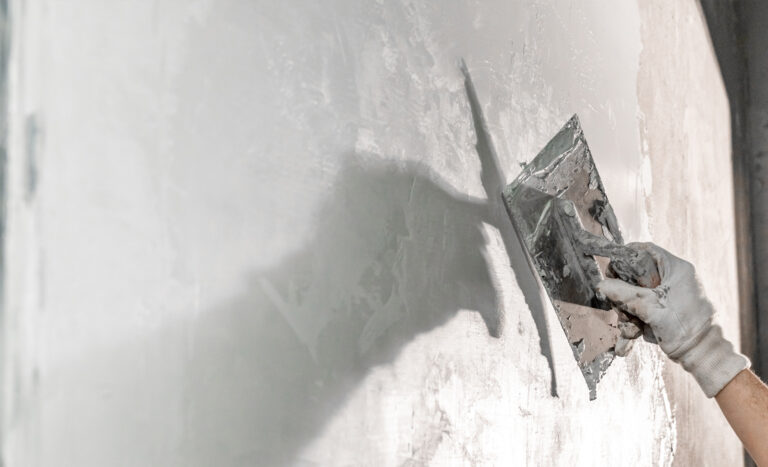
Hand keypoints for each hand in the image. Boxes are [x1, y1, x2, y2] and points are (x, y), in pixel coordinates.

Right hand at [597, 242, 748, 396]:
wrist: (704, 356)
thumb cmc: (686, 330)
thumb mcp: (651, 309)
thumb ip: (625, 295)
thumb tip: (602, 285)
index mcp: (676, 269)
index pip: (645, 250)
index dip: (625, 259)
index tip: (613, 274)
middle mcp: (672, 278)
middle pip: (636, 275)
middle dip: (624, 295)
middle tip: (623, 310)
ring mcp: (669, 294)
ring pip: (636, 294)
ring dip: (628, 312)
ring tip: (632, 330)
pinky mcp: (665, 309)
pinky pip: (642, 308)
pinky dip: (635, 321)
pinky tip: (633, 335)